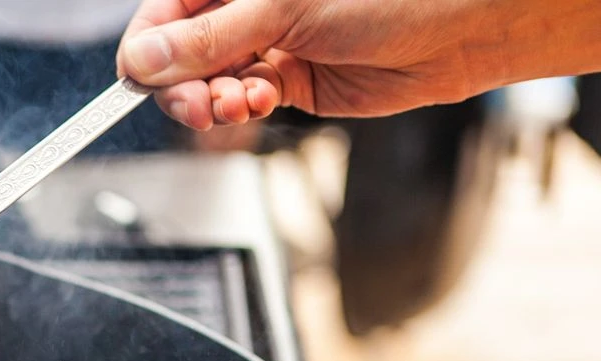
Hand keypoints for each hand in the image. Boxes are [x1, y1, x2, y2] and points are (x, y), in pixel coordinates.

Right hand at [115, 0, 600, 129]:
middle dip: (181, 85)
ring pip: (207, 85)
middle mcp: (243, 10)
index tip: (138, 82)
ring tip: (240, 102)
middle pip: (177, 57)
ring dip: (213, 101)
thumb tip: (141, 64)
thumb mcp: (282, 9)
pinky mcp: (289, 81)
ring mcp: (266, 46)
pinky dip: (240, 110)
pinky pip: (241, 102)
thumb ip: (208, 39)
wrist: (462, 26)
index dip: (146, 52)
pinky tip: (258, 103)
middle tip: (200, 103)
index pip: (161, 18)